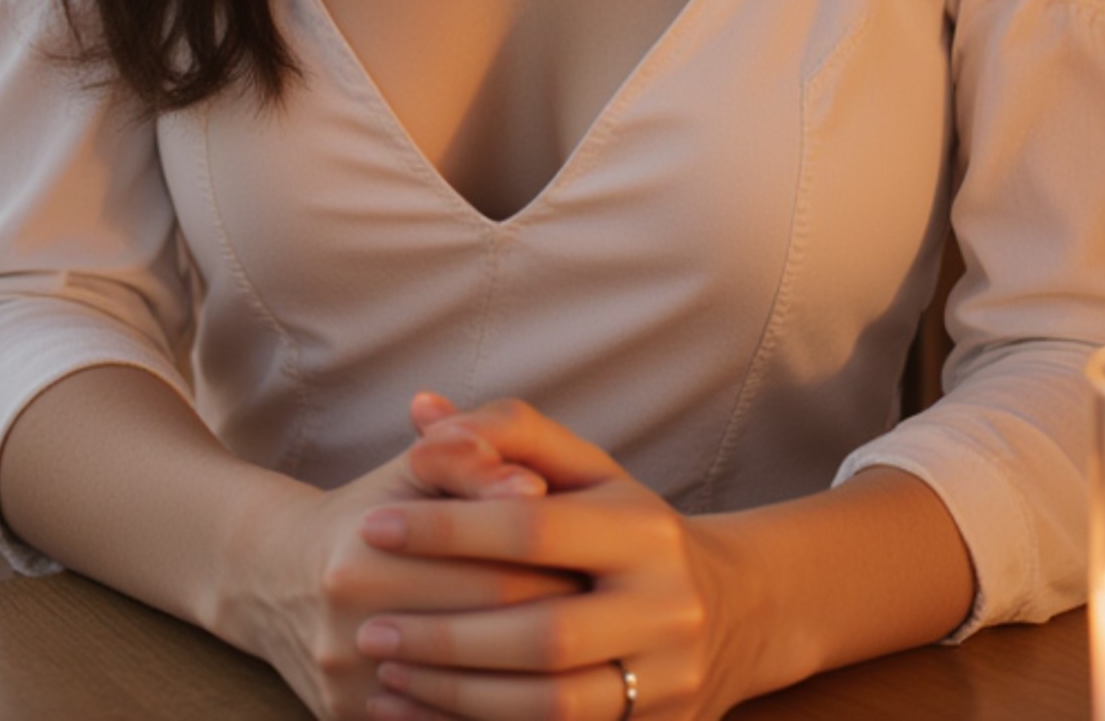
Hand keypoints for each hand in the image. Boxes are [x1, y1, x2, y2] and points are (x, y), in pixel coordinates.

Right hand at [249, 434, 577, 720]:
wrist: (275, 576)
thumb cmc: (373, 510)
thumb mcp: (413, 469)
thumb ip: (470, 461)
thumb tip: (531, 484)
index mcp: (368, 547)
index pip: (495, 566)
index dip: (558, 567)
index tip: (600, 568)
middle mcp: (349, 620)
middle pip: (487, 631)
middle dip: (556, 622)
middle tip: (606, 618)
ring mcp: (346, 682)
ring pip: (466, 695)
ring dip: (529, 680)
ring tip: (581, 661)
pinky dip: (487, 718)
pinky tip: (530, 701)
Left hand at [353, 397, 748, 720]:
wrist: (734, 611)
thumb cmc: (628, 525)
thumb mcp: (585, 468)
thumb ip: (505, 433)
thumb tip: (421, 413)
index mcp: (644, 529)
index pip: (533, 527)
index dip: (448, 528)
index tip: (374, 526)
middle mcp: (666, 609)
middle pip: (543, 633)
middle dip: (447, 633)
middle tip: (371, 626)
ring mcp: (666, 684)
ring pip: (550, 706)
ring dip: (457, 695)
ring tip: (388, 674)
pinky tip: (423, 715)